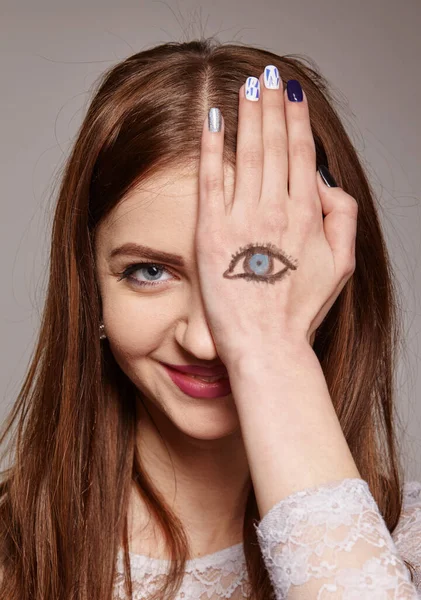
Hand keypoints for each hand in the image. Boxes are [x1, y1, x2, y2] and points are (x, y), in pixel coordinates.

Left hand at [196, 70, 357, 367]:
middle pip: (274, 146)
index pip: (301, 154)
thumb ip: (342, 218)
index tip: (290, 94)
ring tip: (246, 88)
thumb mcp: (341, 266)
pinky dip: (212, 148)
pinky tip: (211, 121)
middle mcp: (276, 210)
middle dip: (271, 107)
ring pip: (247, 154)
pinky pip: (211, 180)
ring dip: (247, 116)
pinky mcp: (211, 232)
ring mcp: (242, 219)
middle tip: (267, 77)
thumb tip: (324, 180)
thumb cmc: (300, 310)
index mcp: (307, 215)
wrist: (267, 344)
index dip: (296, 120)